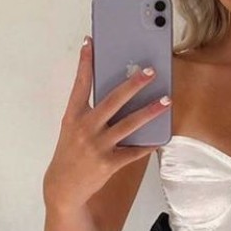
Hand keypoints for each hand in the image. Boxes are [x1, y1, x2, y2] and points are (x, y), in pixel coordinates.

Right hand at [43, 35, 171, 211]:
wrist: (63, 188)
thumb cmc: (70, 153)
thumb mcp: (72, 129)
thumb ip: (89, 112)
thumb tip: (116, 93)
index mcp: (73, 116)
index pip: (80, 85)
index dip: (85, 63)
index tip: (90, 42)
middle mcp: (85, 128)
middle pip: (113, 100)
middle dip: (133, 84)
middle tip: (150, 71)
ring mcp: (97, 146)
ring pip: (129, 124)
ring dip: (150, 111)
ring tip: (167, 100)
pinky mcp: (108, 163)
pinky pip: (134, 151)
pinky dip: (148, 144)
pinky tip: (162, 137)